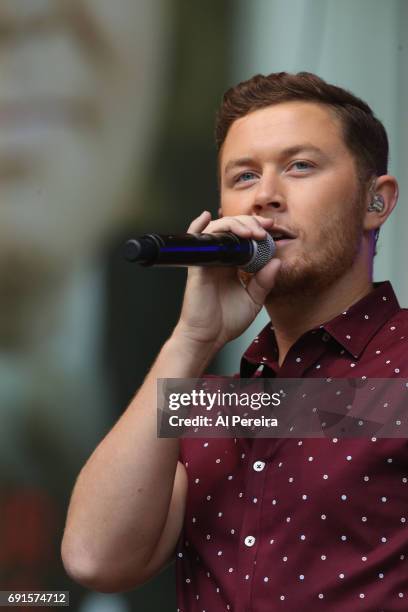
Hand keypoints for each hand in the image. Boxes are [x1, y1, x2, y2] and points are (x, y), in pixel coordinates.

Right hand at [173, 211, 281, 352]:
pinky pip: (197, 241)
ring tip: (251, 231)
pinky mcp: (198, 266)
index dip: (257, 229)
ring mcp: (208, 261)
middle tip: (265, 228)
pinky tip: (206, 216)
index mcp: (233, 265)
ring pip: (218, 230)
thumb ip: (265, 282)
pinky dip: (198, 226)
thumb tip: (276, 262)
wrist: (208, 338)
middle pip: (233, 229)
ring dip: (235, 224)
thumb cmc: (226, 322)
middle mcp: (220, 259)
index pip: (245, 239)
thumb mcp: (254, 300)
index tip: (272, 228)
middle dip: (250, 223)